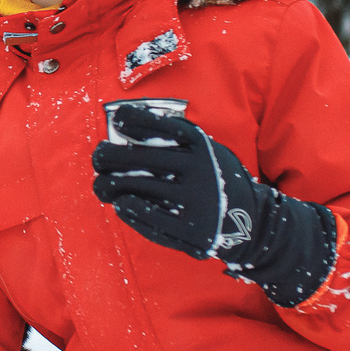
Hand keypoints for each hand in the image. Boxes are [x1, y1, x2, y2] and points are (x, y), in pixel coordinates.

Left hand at [91, 104, 338, 308]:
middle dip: (110, 155)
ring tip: (101, 184)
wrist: (251, 222)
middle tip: (98, 156)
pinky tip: (120, 204)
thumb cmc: (218, 179)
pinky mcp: (191, 231)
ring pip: (138, 189)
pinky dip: (129, 210)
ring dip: (110, 185)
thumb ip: (179, 140)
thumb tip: (129, 127)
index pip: (164, 126)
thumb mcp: (210, 151)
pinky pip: (149, 220)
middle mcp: (200, 172)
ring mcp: (195, 203)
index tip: (117, 119)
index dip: (136, 120)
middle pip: (141, 158)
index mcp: (204, 148)